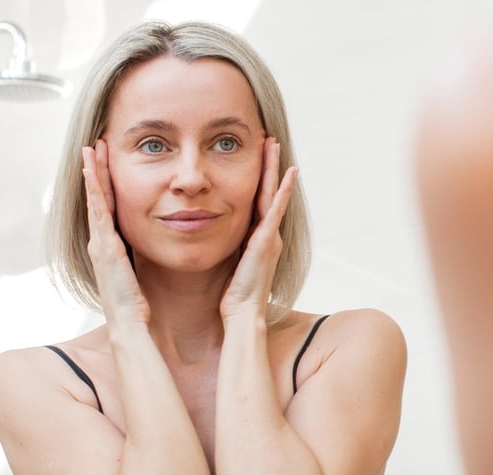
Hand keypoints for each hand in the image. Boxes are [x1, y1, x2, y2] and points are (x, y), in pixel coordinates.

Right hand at [82, 140, 150, 326]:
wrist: (130, 324)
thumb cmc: (139, 306)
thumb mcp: (141, 274)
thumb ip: (144, 259)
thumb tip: (156, 248)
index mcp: (111, 248)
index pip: (109, 208)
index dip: (106, 185)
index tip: (106, 162)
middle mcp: (101, 243)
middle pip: (98, 198)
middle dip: (95, 171)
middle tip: (95, 144)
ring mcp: (100, 243)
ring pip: (95, 199)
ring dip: (92, 173)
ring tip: (91, 148)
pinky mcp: (104, 247)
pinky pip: (98, 211)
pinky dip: (93, 190)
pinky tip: (91, 171)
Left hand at [220, 137, 297, 321]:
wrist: (242, 314)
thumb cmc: (232, 296)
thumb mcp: (226, 263)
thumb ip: (223, 246)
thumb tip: (204, 231)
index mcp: (257, 239)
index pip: (257, 202)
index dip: (259, 179)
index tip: (257, 158)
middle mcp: (268, 235)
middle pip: (269, 193)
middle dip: (270, 167)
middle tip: (269, 141)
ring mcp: (271, 237)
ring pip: (273, 195)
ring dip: (275, 170)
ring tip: (275, 146)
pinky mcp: (268, 241)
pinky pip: (276, 209)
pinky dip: (283, 190)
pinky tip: (289, 173)